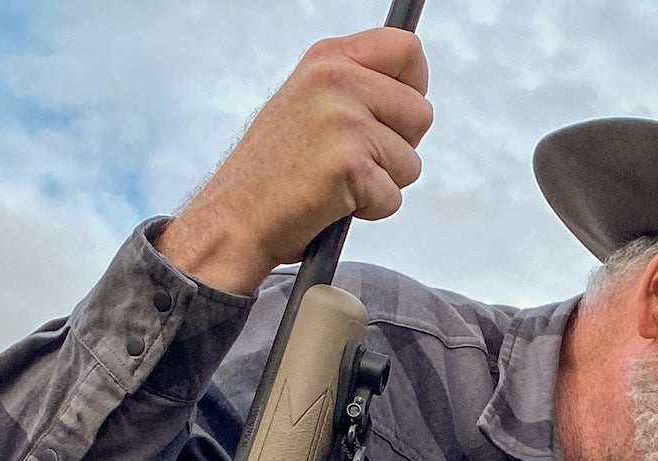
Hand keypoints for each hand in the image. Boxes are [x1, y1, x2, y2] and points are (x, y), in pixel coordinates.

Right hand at [158, 29, 432, 294]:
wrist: (236, 215)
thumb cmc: (278, 168)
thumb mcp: (310, 102)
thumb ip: (356, 86)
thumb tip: (413, 92)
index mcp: (328, 57)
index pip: (406, 48)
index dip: (412, 86)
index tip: (394, 113)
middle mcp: (336, 79)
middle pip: (421, 113)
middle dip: (398, 147)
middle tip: (351, 158)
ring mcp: (343, 120)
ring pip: (411, 161)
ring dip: (382, 182)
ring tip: (336, 180)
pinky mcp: (350, 165)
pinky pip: (393, 197)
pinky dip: (370, 210)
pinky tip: (332, 201)